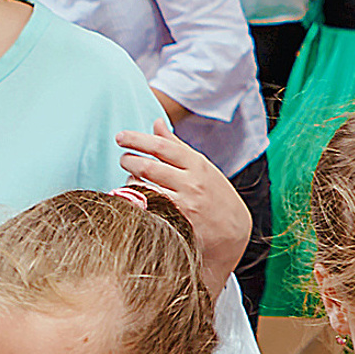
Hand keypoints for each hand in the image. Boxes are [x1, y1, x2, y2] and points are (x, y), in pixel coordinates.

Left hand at [117, 125, 250, 287]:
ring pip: (145, 188)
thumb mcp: (202, 166)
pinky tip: (135, 197)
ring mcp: (183, 204)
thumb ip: (176, 145)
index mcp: (197, 164)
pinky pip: (149, 208)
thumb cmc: (215, 194)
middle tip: (123, 158)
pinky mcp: (177, 223)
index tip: (120, 137)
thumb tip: (156, 123)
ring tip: (129, 177)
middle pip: (149, 167)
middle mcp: (190, 182)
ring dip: (130, 181)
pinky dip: (137, 200)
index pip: (162, 146)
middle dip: (129, 160)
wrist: (234, 230)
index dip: (138, 139)